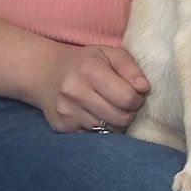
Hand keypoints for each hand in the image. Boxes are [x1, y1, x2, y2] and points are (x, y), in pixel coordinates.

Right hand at [35, 44, 150, 132]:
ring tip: (111, 107)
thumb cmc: (85, 62)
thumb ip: (130, 67)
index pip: (127, 98)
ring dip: (116, 122)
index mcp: (89, 70)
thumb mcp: (109, 53)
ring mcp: (67, 112)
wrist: (46, 73)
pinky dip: (102, 129)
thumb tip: (144, 88)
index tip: (135, 93)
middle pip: (121, 117)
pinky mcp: (62, 128)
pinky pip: (95, 137)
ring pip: (109, 130)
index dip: (138, 98)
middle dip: (130, 112)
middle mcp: (75, 92)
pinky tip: (97, 115)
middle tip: (125, 103)